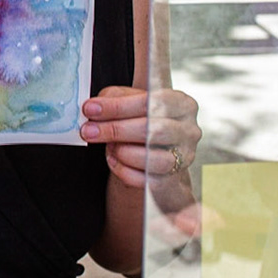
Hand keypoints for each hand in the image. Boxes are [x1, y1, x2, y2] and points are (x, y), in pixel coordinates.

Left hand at [80, 86, 200, 191]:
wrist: (150, 145)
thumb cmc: (139, 116)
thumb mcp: (127, 98)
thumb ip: (112, 98)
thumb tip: (93, 108)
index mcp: (181, 103)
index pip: (151, 103)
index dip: (118, 106)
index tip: (90, 109)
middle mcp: (189, 130)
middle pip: (153, 131)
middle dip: (115, 130)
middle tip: (88, 130)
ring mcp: (184, 157)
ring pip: (152, 159)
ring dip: (122, 152)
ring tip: (107, 145)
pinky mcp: (173, 178)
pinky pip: (145, 179)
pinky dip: (123, 170)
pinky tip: (113, 159)